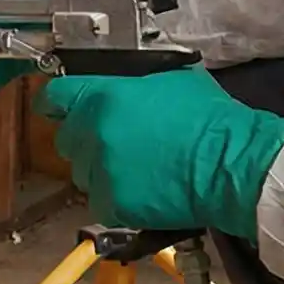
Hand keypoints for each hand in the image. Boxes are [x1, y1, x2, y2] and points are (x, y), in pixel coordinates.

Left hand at [34, 70, 283, 239]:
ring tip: (137, 168)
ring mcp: (99, 171)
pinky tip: (143, 190)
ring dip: (101, 169)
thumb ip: (133, 80)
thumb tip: (120, 82)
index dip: (57, 102)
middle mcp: (93, 133)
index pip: (53, 98)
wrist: (231, 165)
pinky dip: (116, 198)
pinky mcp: (111, 204)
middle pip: (67, 137)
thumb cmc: (209, 119)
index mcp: (102, 97)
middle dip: (86, 138)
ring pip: (83, 171)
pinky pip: (100, 201)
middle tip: (118, 140)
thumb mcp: (171, 78)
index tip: (61, 107)